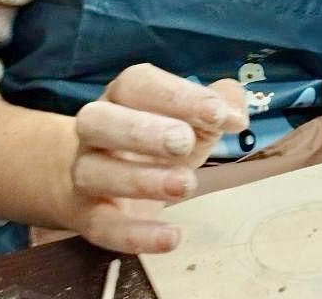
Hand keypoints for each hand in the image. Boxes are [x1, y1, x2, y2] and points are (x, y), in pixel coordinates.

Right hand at [65, 64, 247, 253]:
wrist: (106, 183)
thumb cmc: (159, 138)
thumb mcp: (194, 116)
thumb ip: (219, 104)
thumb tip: (236, 115)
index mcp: (123, 93)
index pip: (139, 83)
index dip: (177, 96)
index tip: (217, 113)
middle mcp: (95, 128)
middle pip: (99, 120)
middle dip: (143, 130)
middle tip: (185, 143)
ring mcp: (85, 171)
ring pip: (95, 173)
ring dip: (142, 180)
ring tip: (187, 185)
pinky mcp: (89, 215)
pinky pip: (102, 226)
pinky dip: (135, 235)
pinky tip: (173, 237)